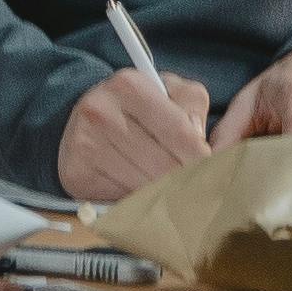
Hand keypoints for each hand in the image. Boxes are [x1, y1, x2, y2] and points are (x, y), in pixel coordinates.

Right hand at [55, 63, 215, 204]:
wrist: (80, 119)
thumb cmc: (134, 107)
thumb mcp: (168, 90)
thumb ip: (193, 108)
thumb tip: (203, 148)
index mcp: (129, 85)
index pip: (181, 134)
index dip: (204, 160)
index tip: (215, 175)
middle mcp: (102, 112)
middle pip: (164, 166)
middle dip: (187, 183)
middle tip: (202, 194)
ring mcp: (85, 144)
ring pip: (144, 188)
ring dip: (165, 198)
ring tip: (176, 198)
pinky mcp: (75, 174)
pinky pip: (120, 201)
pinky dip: (138, 205)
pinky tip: (145, 198)